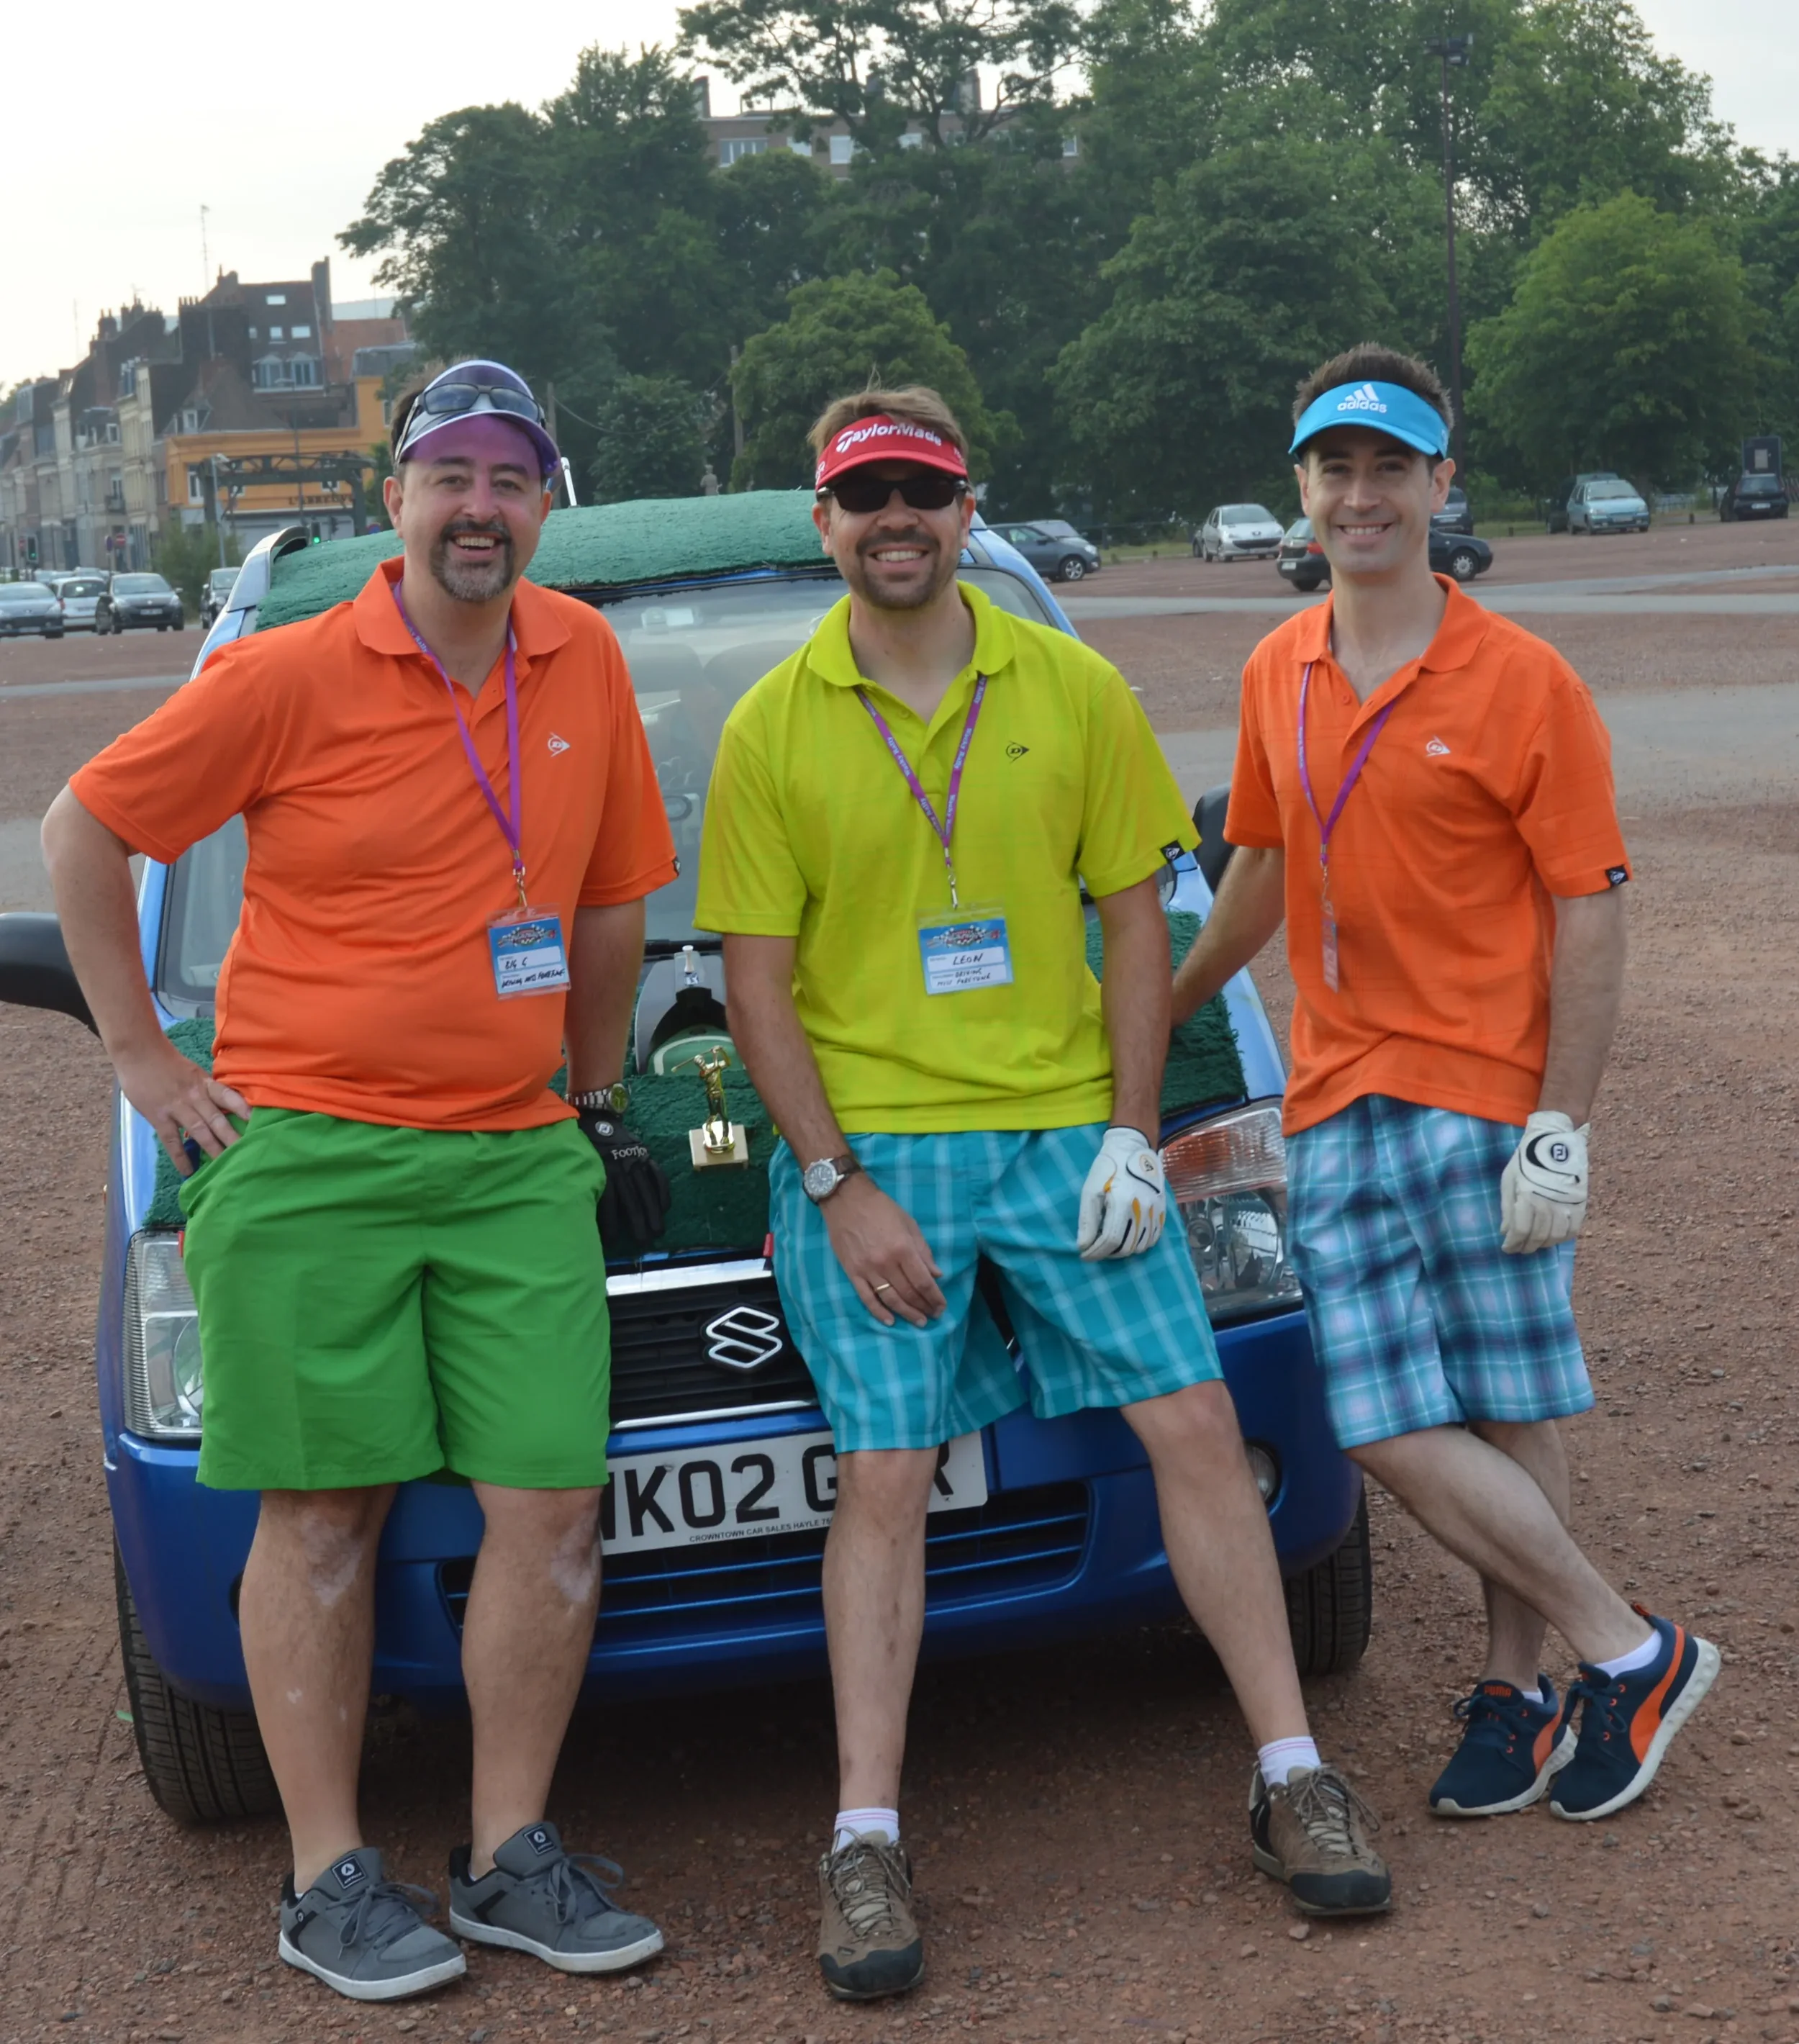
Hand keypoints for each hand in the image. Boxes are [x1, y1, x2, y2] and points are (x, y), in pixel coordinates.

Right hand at [113, 1034, 248, 1175]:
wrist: (139, 1053)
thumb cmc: (167, 1063)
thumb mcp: (193, 1073)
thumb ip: (206, 1090)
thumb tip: (223, 1108)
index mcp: (204, 1083)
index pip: (228, 1096)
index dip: (243, 1108)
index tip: (258, 1122)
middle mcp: (194, 1096)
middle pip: (217, 1119)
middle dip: (233, 1137)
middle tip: (248, 1154)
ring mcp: (176, 1107)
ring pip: (199, 1131)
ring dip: (213, 1149)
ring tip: (226, 1166)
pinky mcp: (159, 1117)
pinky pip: (171, 1140)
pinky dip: (180, 1157)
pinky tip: (188, 1171)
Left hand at [578, 1112, 670, 1251]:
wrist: (596, 1115)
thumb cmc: (582, 1144)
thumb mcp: (579, 1164)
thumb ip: (584, 1184)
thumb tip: (580, 1214)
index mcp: (602, 1171)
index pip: (608, 1203)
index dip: (610, 1224)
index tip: (612, 1242)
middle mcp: (620, 1168)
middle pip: (631, 1200)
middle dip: (638, 1223)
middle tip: (643, 1242)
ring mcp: (635, 1161)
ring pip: (646, 1191)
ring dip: (653, 1213)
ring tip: (658, 1231)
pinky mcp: (644, 1154)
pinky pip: (657, 1175)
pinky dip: (663, 1191)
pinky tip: (666, 1207)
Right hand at [821, 1174, 945, 1327]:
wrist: (846, 1200)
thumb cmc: (881, 1208)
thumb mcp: (909, 1223)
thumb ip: (923, 1251)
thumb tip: (937, 1274)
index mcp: (903, 1249)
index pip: (923, 1281)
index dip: (934, 1297)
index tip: (941, 1306)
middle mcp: (886, 1263)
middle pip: (908, 1293)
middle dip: (924, 1307)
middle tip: (933, 1316)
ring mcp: (867, 1270)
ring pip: (890, 1299)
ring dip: (906, 1313)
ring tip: (918, 1321)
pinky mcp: (852, 1272)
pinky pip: (866, 1297)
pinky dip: (878, 1312)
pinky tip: (889, 1321)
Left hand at [1076, 1125, 1165, 1259]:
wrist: (1132, 1148)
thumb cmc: (1108, 1168)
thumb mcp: (1091, 1189)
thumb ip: (1087, 1218)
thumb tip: (1084, 1245)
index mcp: (1123, 1202)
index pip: (1111, 1239)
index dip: (1097, 1252)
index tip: (1085, 1255)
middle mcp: (1143, 1209)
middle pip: (1127, 1246)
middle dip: (1108, 1253)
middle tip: (1096, 1250)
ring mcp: (1156, 1210)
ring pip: (1141, 1245)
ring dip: (1123, 1250)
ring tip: (1110, 1245)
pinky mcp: (1162, 1210)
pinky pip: (1154, 1238)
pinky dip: (1140, 1244)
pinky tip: (1128, 1239)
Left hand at [1500, 1111, 1588, 1253]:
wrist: (1554, 1141)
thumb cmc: (1525, 1160)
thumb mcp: (1509, 1179)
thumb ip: (1507, 1207)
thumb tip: (1505, 1231)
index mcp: (1528, 1195)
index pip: (1521, 1230)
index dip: (1513, 1243)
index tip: (1507, 1248)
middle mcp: (1548, 1202)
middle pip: (1538, 1236)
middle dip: (1526, 1246)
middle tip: (1519, 1249)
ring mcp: (1566, 1203)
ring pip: (1557, 1236)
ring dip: (1544, 1244)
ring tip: (1535, 1244)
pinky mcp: (1580, 1202)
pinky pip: (1573, 1229)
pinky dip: (1563, 1238)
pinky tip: (1553, 1238)